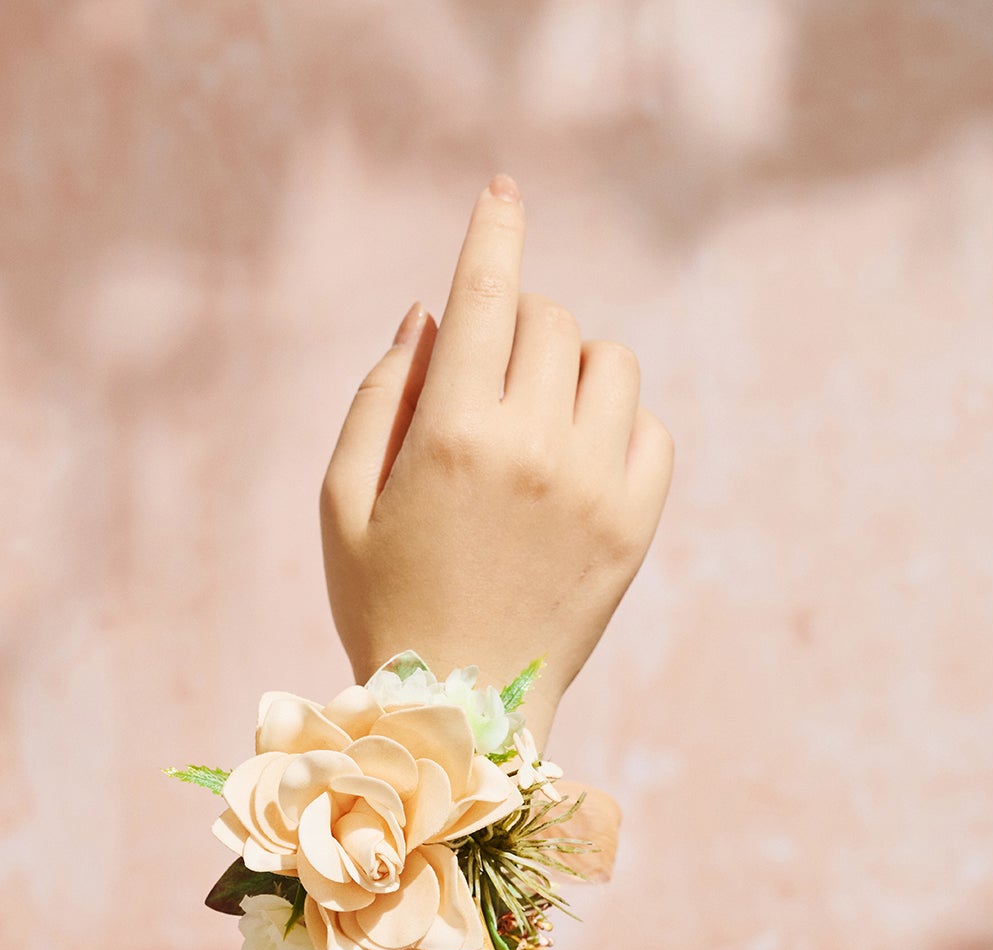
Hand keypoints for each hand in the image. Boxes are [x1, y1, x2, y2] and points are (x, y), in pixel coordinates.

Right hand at [319, 172, 674, 744]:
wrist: (461, 714)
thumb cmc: (385, 603)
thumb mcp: (343, 501)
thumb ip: (379, 396)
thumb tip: (431, 314)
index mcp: (453, 435)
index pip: (487, 293)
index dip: (494, 228)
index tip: (502, 192)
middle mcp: (534, 449)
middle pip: (548, 319)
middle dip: (514, 329)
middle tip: (485, 386)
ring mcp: (595, 486)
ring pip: (608, 362)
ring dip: (571, 369)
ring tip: (533, 424)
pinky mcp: (636, 525)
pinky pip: (650, 426)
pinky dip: (615, 424)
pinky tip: (574, 465)